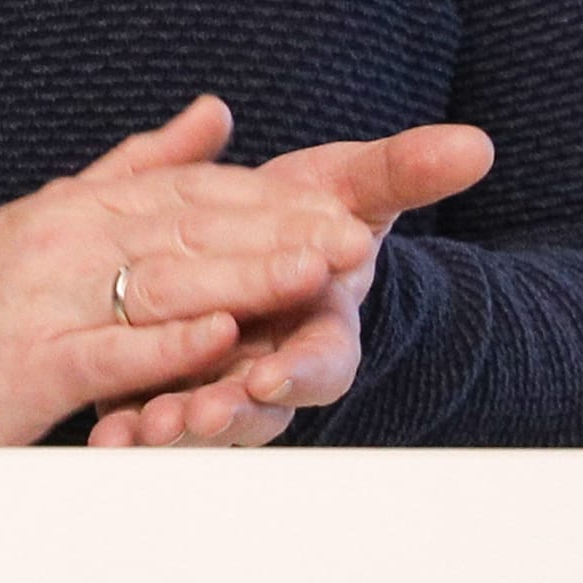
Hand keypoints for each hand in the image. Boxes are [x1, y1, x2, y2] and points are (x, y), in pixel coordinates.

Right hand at [0, 99, 394, 448]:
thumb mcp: (58, 213)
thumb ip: (141, 167)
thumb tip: (215, 114)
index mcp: (83, 207)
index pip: (192, 192)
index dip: (272, 199)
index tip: (343, 205)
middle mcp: (69, 242)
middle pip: (189, 229)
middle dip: (278, 233)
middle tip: (352, 239)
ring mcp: (51, 302)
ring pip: (160, 283)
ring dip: (242, 277)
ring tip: (310, 275)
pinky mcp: (32, 365)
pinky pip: (108, 352)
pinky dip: (166, 346)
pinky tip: (220, 338)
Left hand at [86, 119, 493, 447]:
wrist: (258, 239)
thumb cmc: (312, 217)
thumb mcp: (354, 186)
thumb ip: (407, 171)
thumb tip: (476, 144)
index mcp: (319, 327)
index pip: (324, 361)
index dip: (302, 370)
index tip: (272, 374)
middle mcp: (272, 367)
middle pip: (259, 406)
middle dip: (230, 412)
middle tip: (197, 415)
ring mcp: (222, 385)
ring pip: (205, 421)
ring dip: (177, 428)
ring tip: (144, 430)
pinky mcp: (172, 390)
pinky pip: (153, 420)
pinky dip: (130, 432)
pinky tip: (105, 437)